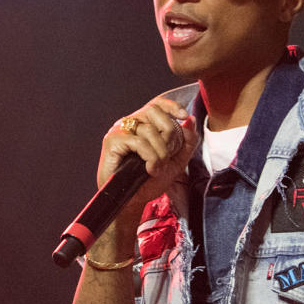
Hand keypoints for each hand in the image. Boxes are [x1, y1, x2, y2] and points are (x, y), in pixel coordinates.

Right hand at [95, 97, 198, 223]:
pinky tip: (149, 169)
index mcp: (144, 124)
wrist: (132, 200)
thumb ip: (186, 142)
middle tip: (168, 155)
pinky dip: (150, 157)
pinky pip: (138, 142)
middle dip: (169, 134)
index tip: (184, 116)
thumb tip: (190, 120)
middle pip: (154, 111)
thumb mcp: (175, 161)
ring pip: (148, 129)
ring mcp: (120, 130)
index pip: (157, 103)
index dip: (172, 105)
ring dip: (160, 153)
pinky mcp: (112, 141)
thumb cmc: (149, 181)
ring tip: (158, 169)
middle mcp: (131, 123)